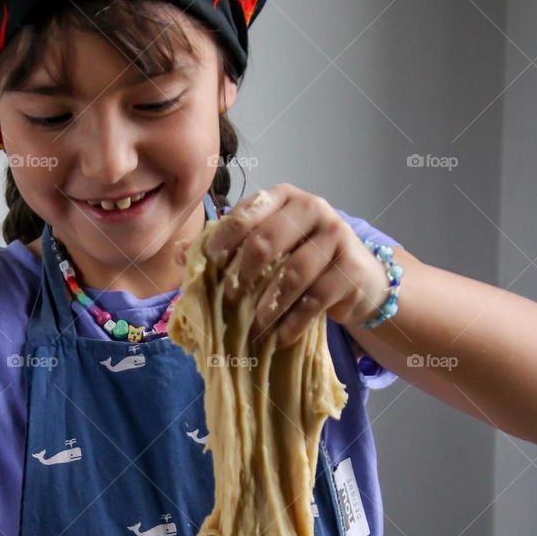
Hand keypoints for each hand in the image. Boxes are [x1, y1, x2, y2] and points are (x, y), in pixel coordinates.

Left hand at [204, 184, 391, 348]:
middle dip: (242, 275)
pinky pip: (314, 300)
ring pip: (293, 273)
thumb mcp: (266, 247)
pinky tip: (279, 337)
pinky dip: (292, 323)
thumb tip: (179, 254)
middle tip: (227, 300)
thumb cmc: (302, 259)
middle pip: (267, 241)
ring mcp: (336, 236)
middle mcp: (312, 208)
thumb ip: (226, 247)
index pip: (247, 212)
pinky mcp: (350, 269)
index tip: (208, 263)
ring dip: (267, 305)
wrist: (357, 278)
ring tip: (253, 327)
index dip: (223, 238)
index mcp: (284, 197)